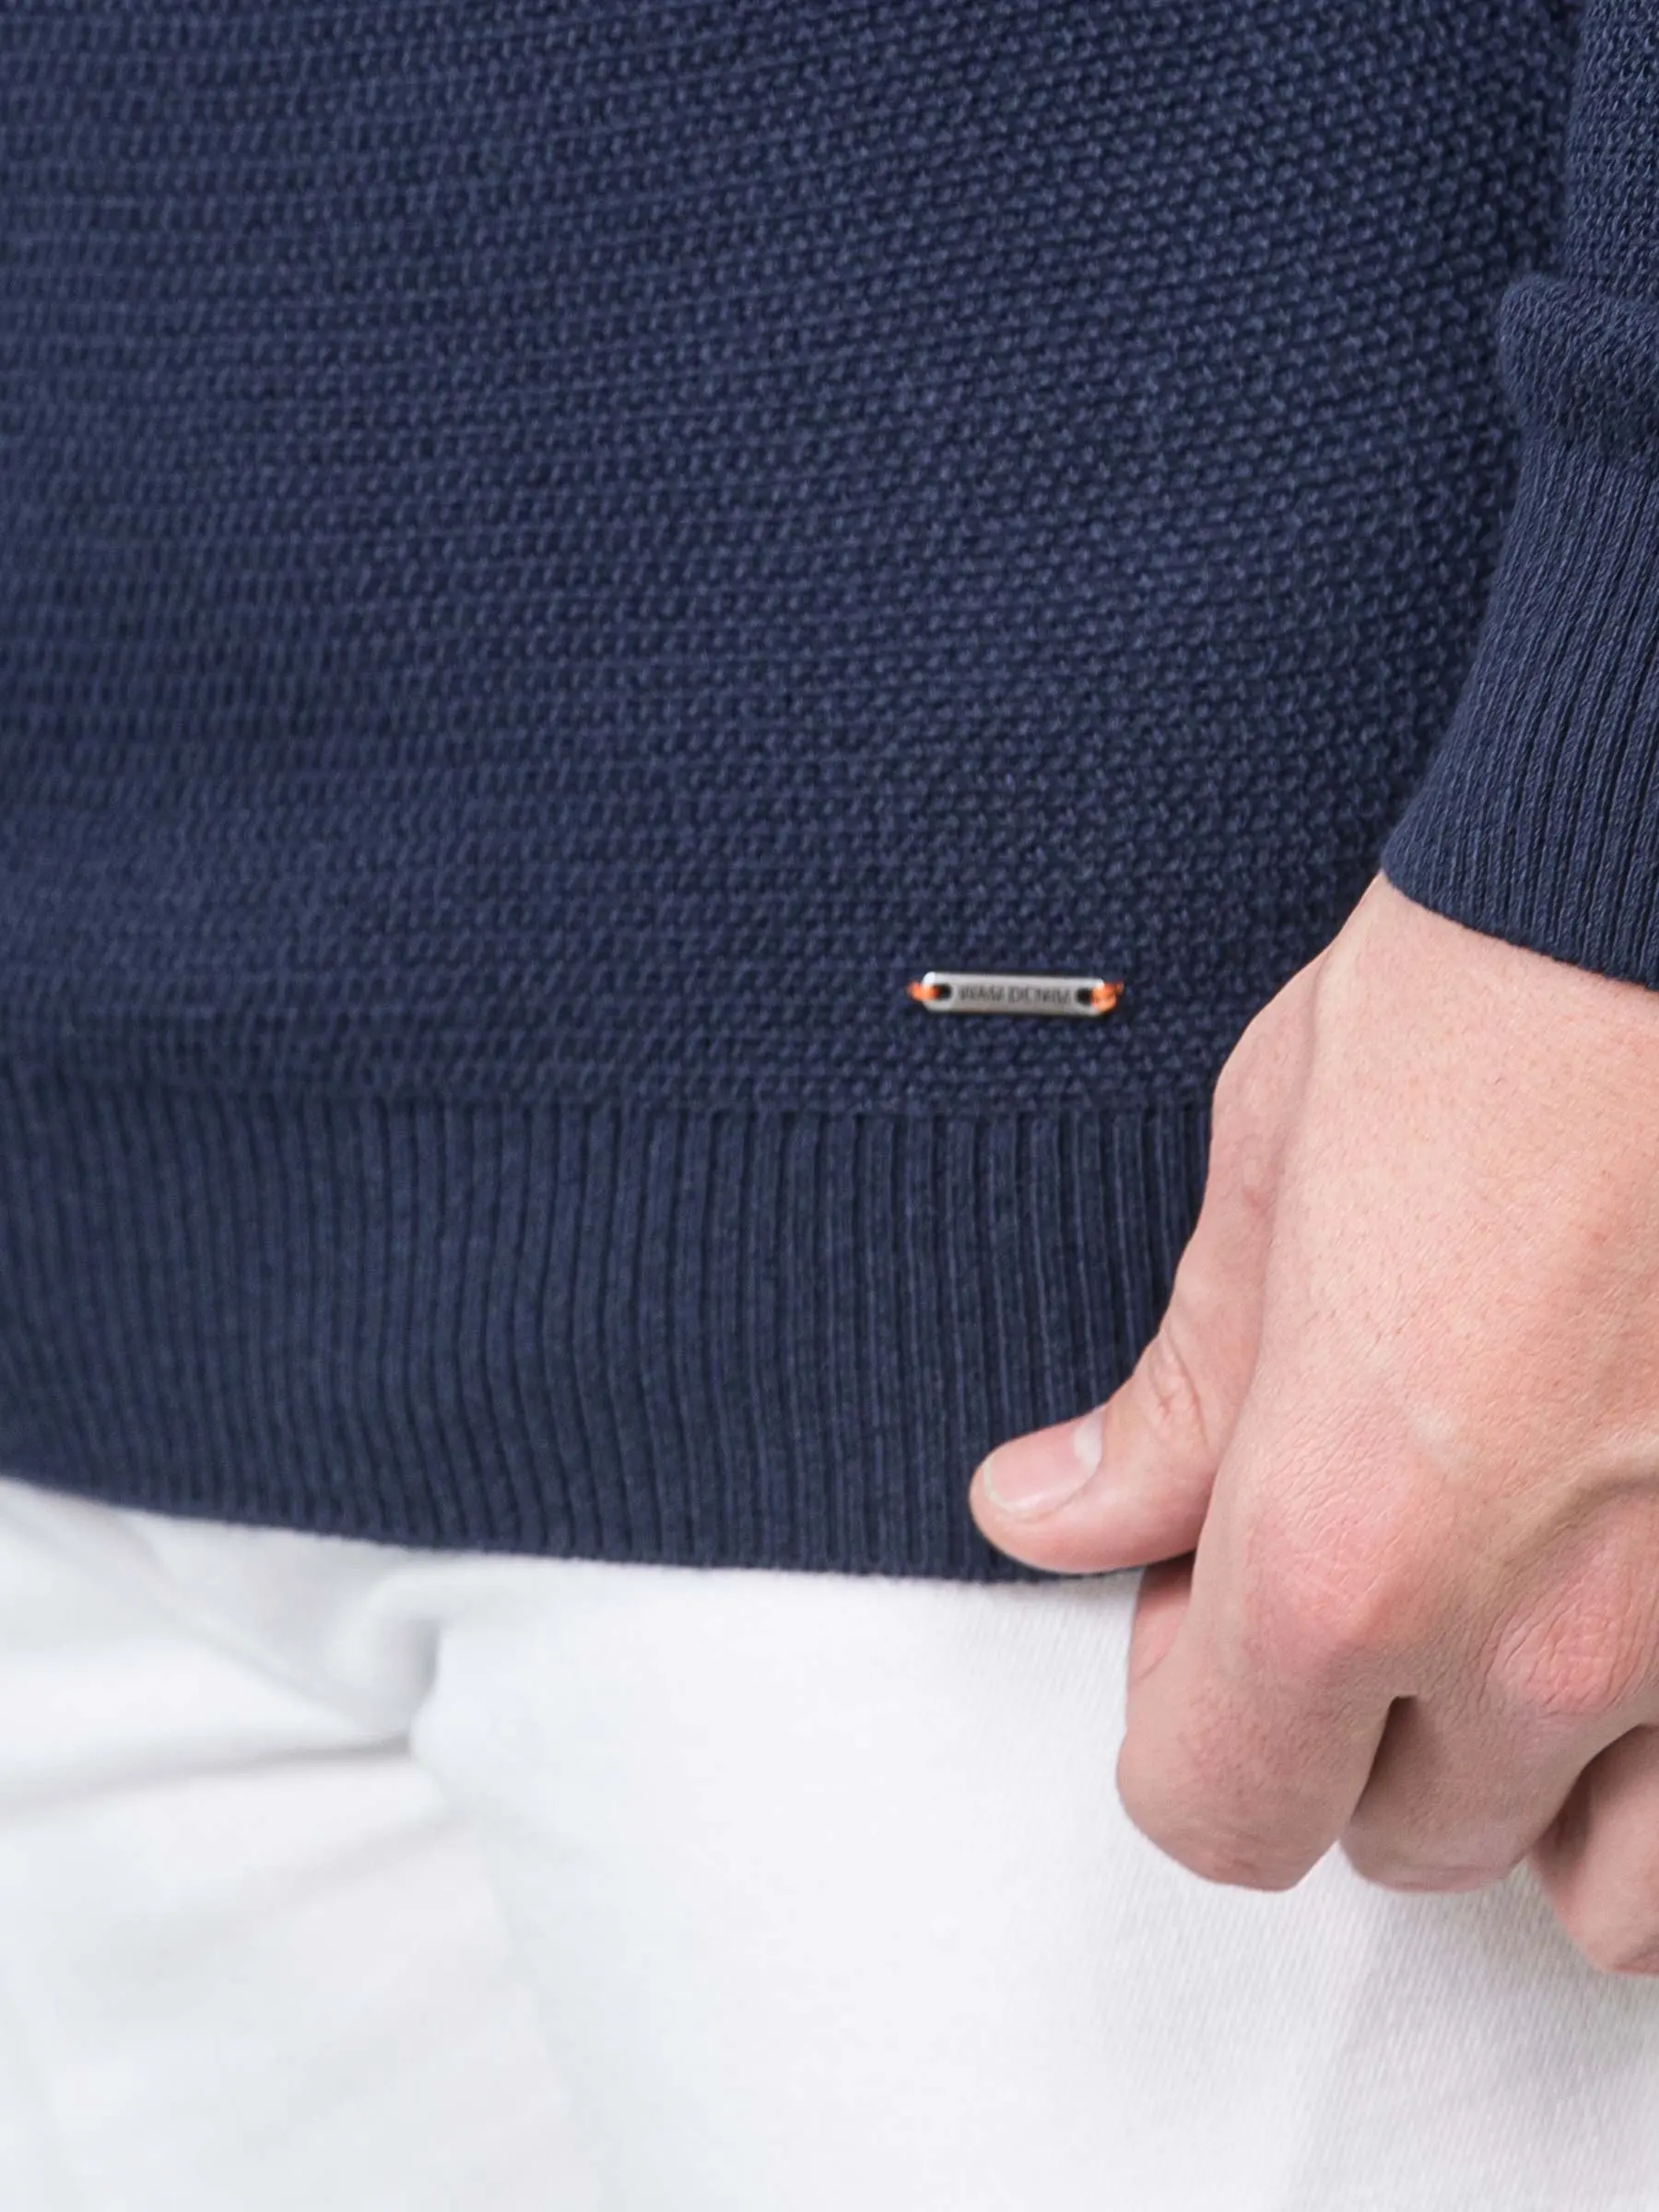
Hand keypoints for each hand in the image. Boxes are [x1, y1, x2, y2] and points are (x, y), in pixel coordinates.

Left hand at [971, 877, 1658, 1972]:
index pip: (1214, 1808)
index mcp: (1343, 1549)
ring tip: (1502, 1627)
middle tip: (1345, 1570)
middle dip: (1342, 1730)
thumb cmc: (1490, 1012)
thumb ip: (1170, 1412)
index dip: (1179, 1721)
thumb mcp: (1267, 1195)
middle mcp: (1544, 1637)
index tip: (1193, 1613)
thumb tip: (1052, 1512)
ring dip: (1529, 1783)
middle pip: (1397, 1838)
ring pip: (1603, 1884)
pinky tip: (1628, 1646)